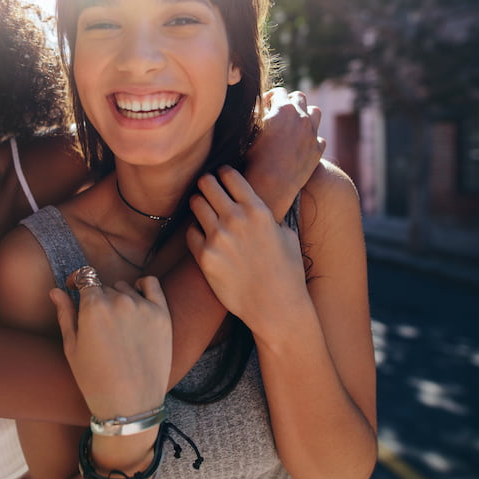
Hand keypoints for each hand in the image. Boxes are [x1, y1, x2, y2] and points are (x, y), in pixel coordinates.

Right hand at [50, 276, 170, 420]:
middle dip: (98, 298)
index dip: (78, 281)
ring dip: (119, 297)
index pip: (85, 278)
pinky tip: (138, 297)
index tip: (75, 287)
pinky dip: (143, 286)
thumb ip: (65, 314)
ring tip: (118, 325)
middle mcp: (119, 301)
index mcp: (93, 307)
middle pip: (105, 286)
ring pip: (125, 288)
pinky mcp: (162, 315)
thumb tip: (56, 291)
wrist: (131, 405)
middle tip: (98, 324)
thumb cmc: (96, 380)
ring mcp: (143, 306)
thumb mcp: (72, 348)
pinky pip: (151, 285)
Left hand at [186, 167, 307, 331]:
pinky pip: (190, 232)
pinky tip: (203, 235)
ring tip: (203, 209)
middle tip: (207, 189)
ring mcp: (218, 237)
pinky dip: (195, 231)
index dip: (224, 172)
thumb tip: (258, 201)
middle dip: (206, 184)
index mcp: (258, 210)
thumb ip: (270, 214)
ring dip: (198, 204)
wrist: (276, 306)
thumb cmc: (287, 272)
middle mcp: (236, 219)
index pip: (230, 175)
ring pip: (195, 203)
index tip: (222, 176)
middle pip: (207, 183)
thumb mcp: (287, 235)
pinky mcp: (205, 257)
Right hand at [245, 87, 324, 218]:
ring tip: (296, 124)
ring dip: (306, 114)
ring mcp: (312, 133)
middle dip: (290, 101)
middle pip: (299, 97)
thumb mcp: (250, 130)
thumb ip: (256, 114)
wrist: (270, 184)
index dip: (271, 96)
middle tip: (281, 112)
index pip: (279, 92)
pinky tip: (302, 144)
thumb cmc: (253, 157)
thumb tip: (259, 106)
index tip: (266, 104)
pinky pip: (318, 137)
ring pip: (315, 112)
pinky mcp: (317, 150)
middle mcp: (301, 117)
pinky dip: (311, 137)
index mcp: (283, 109)